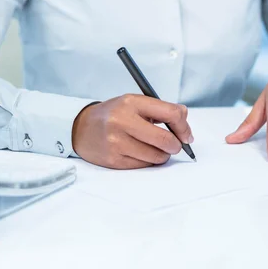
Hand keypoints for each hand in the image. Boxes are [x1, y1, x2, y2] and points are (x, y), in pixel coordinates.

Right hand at [72, 94, 193, 168]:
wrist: (80, 128)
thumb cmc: (113, 115)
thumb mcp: (133, 103)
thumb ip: (160, 108)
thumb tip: (184, 117)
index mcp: (131, 102)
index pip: (170, 113)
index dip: (183, 127)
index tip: (187, 135)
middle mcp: (122, 121)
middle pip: (164, 140)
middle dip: (175, 145)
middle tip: (175, 146)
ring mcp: (116, 142)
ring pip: (156, 156)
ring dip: (161, 155)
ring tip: (153, 148)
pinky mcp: (113, 160)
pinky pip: (143, 166)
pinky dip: (147, 162)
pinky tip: (139, 153)